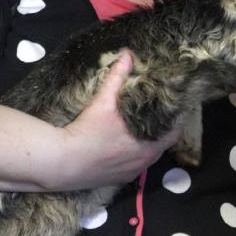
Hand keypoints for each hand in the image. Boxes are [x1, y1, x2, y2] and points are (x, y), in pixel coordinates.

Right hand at [55, 50, 179, 189]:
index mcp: (150, 146)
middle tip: (155, 115)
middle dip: (160, 131)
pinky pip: (133, 168)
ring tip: (141, 129)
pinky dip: (132, 157)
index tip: (171, 110)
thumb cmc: (87, 132)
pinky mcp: (118, 180)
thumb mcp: (103, 102)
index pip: (174, 133)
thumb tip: (127, 54)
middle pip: (162, 144)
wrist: (60, 163)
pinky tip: (124, 147)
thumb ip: (117, 78)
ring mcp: (132, 173)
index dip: (174, 121)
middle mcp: (145, 163)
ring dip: (146, 144)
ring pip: (148, 157)